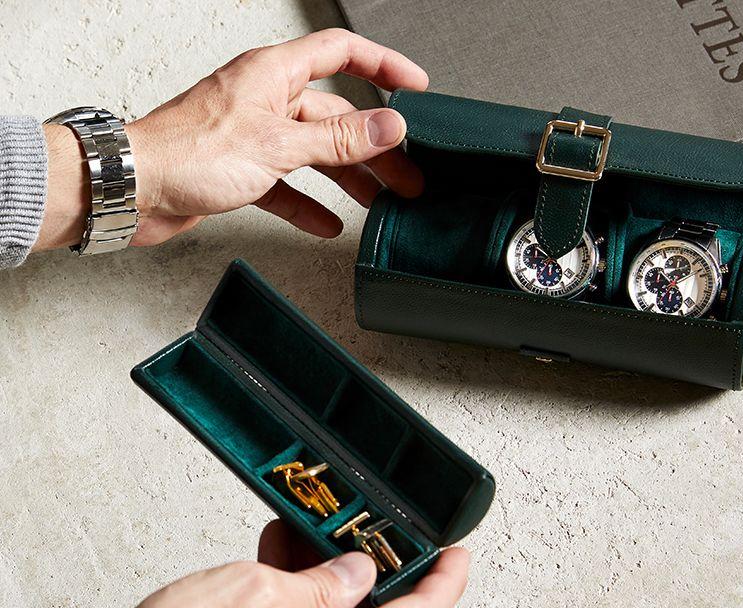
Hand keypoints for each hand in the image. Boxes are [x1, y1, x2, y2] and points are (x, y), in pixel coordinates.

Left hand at [35, 28, 427, 250]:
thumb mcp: (278, 145)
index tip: (414, 87)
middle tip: (405, 173)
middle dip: (373, 145)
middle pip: (335, 115)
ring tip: (377, 202)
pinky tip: (327, 223)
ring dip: (347, 178)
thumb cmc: (187, 154)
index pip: (341, 53)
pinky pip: (286, 185)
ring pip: (314, 152)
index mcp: (272, 74)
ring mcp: (253, 135)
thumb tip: (387, 127)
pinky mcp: (240, 169)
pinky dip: (308, 204)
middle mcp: (265, 100)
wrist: (133, 189)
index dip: (383, 66)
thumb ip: (337, 139)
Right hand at [78, 521, 469, 607]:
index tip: (458, 555)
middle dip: (378, 563)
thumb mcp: (260, 592)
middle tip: (372, 527)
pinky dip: (302, 586)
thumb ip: (322, 582)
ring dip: (329, 569)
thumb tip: (359, 572)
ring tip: (310, 529)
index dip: (446, 582)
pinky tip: (282, 553)